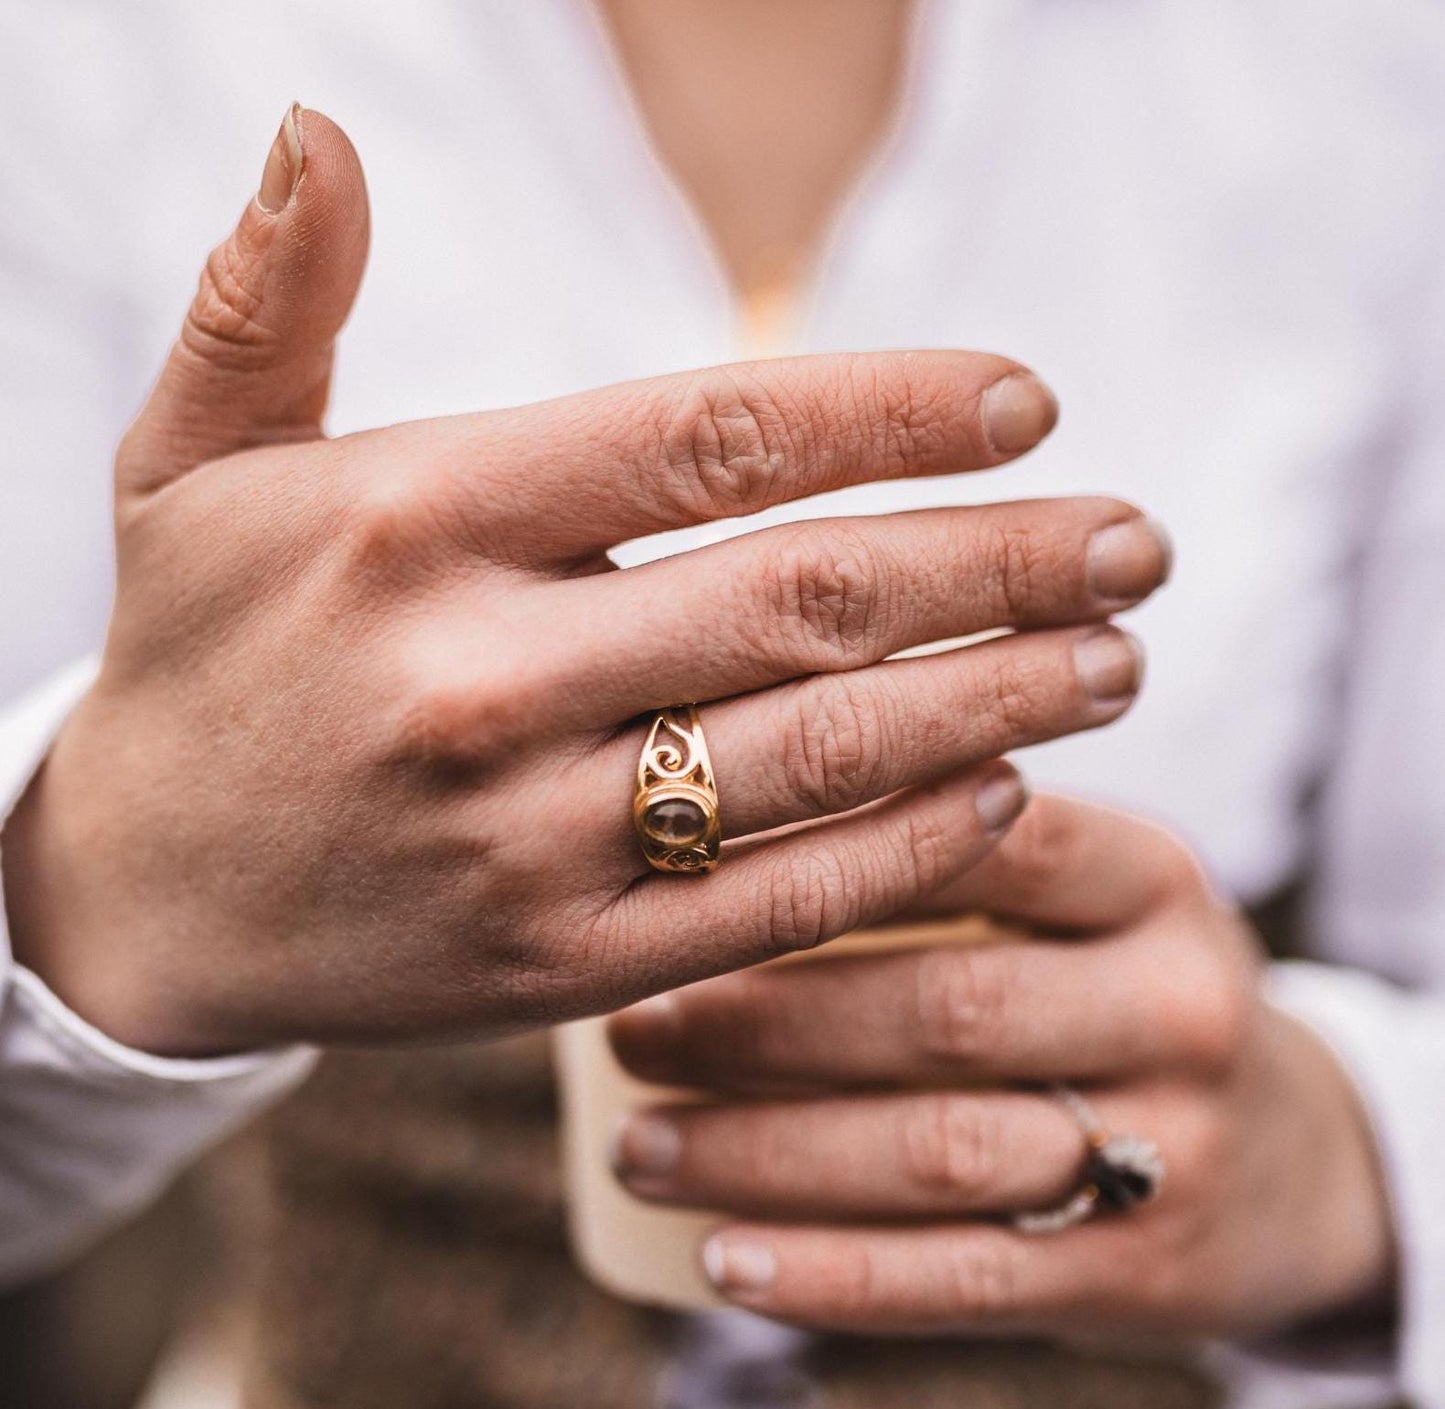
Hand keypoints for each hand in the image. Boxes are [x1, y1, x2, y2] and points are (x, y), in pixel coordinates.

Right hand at [0, 110, 1170, 1055]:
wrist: (138, 895)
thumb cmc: (203, 655)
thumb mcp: (190, 466)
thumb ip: (268, 301)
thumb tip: (316, 124)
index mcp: (415, 519)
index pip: (704, 436)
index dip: (888, 411)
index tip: (1027, 403)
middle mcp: (480, 676)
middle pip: (805, 598)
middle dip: (1003, 563)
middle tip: (1138, 545)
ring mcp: (524, 837)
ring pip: (814, 754)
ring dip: (995, 700)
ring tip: (1115, 659)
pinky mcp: (557, 967)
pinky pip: (769, 903)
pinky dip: (904, 848)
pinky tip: (1004, 793)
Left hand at [609, 795, 1394, 1339]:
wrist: (1290, 1159)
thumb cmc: (1114, 988)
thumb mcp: (1090, 897)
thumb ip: (957, 847)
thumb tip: (721, 810)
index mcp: (1153, 878)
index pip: (994, 835)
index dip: (839, 843)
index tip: (687, 865)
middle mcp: (1176, 1001)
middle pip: (941, 1006)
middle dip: (762, 1024)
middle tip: (632, 1030)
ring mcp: (1172, 1145)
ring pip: (936, 1152)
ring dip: (764, 1157)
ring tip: (638, 1148)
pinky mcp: (1143, 1274)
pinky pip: (963, 1280)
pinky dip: (828, 1277)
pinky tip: (720, 1264)